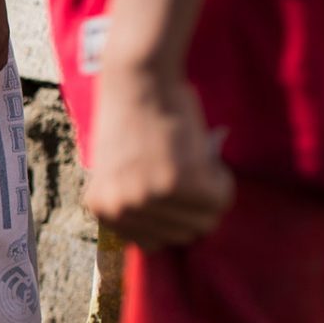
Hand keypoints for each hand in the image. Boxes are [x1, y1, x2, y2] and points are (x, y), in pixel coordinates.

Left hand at [83, 70, 233, 248]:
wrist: (138, 79)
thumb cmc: (133, 118)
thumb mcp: (121, 171)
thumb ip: (139, 204)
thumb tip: (183, 234)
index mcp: (102, 210)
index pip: (153, 243)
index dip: (171, 215)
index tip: (171, 185)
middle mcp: (120, 210)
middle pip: (182, 236)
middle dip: (192, 205)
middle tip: (186, 168)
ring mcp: (147, 199)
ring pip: (205, 221)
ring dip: (209, 191)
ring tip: (193, 159)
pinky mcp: (178, 184)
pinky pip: (220, 199)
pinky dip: (221, 177)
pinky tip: (202, 153)